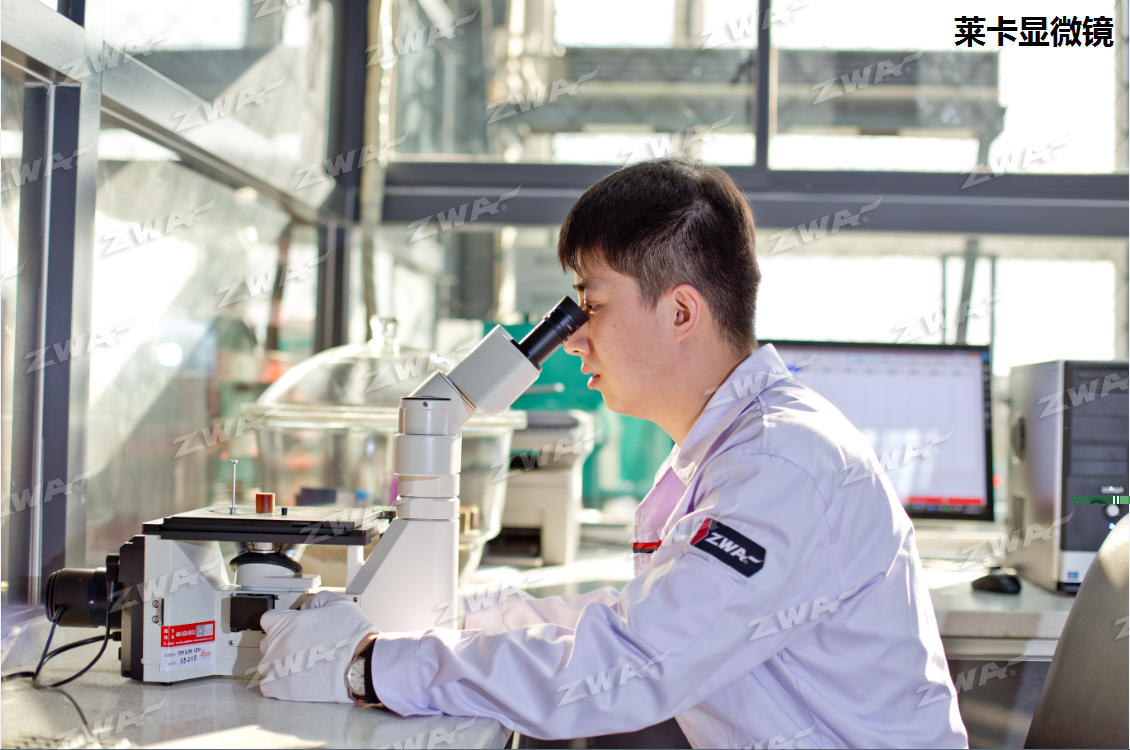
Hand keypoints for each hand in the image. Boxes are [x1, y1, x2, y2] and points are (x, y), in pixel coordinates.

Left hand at [256, 591, 376, 702]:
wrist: (361, 663)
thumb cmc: (352, 636)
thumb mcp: (339, 603)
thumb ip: (317, 599)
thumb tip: (307, 607)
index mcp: (288, 622)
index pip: (268, 619)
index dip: (280, 623)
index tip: (289, 629)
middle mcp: (278, 643)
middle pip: (267, 643)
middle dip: (281, 645)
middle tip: (300, 649)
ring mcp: (278, 667)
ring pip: (266, 665)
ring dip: (278, 665)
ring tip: (298, 667)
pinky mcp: (281, 688)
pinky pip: (266, 686)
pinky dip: (276, 685)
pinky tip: (291, 681)